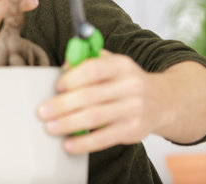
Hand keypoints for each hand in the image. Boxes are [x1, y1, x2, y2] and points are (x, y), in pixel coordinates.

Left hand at [38, 50, 169, 153]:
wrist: (163, 101)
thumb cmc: (125, 81)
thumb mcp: (111, 64)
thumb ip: (87, 62)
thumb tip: (63, 68)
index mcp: (121, 65)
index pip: (94, 69)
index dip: (72, 78)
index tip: (56, 87)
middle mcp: (130, 85)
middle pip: (90, 96)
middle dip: (62, 105)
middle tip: (43, 111)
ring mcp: (134, 109)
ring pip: (95, 117)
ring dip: (68, 124)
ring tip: (51, 127)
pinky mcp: (134, 130)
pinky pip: (104, 138)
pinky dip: (84, 143)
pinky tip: (69, 144)